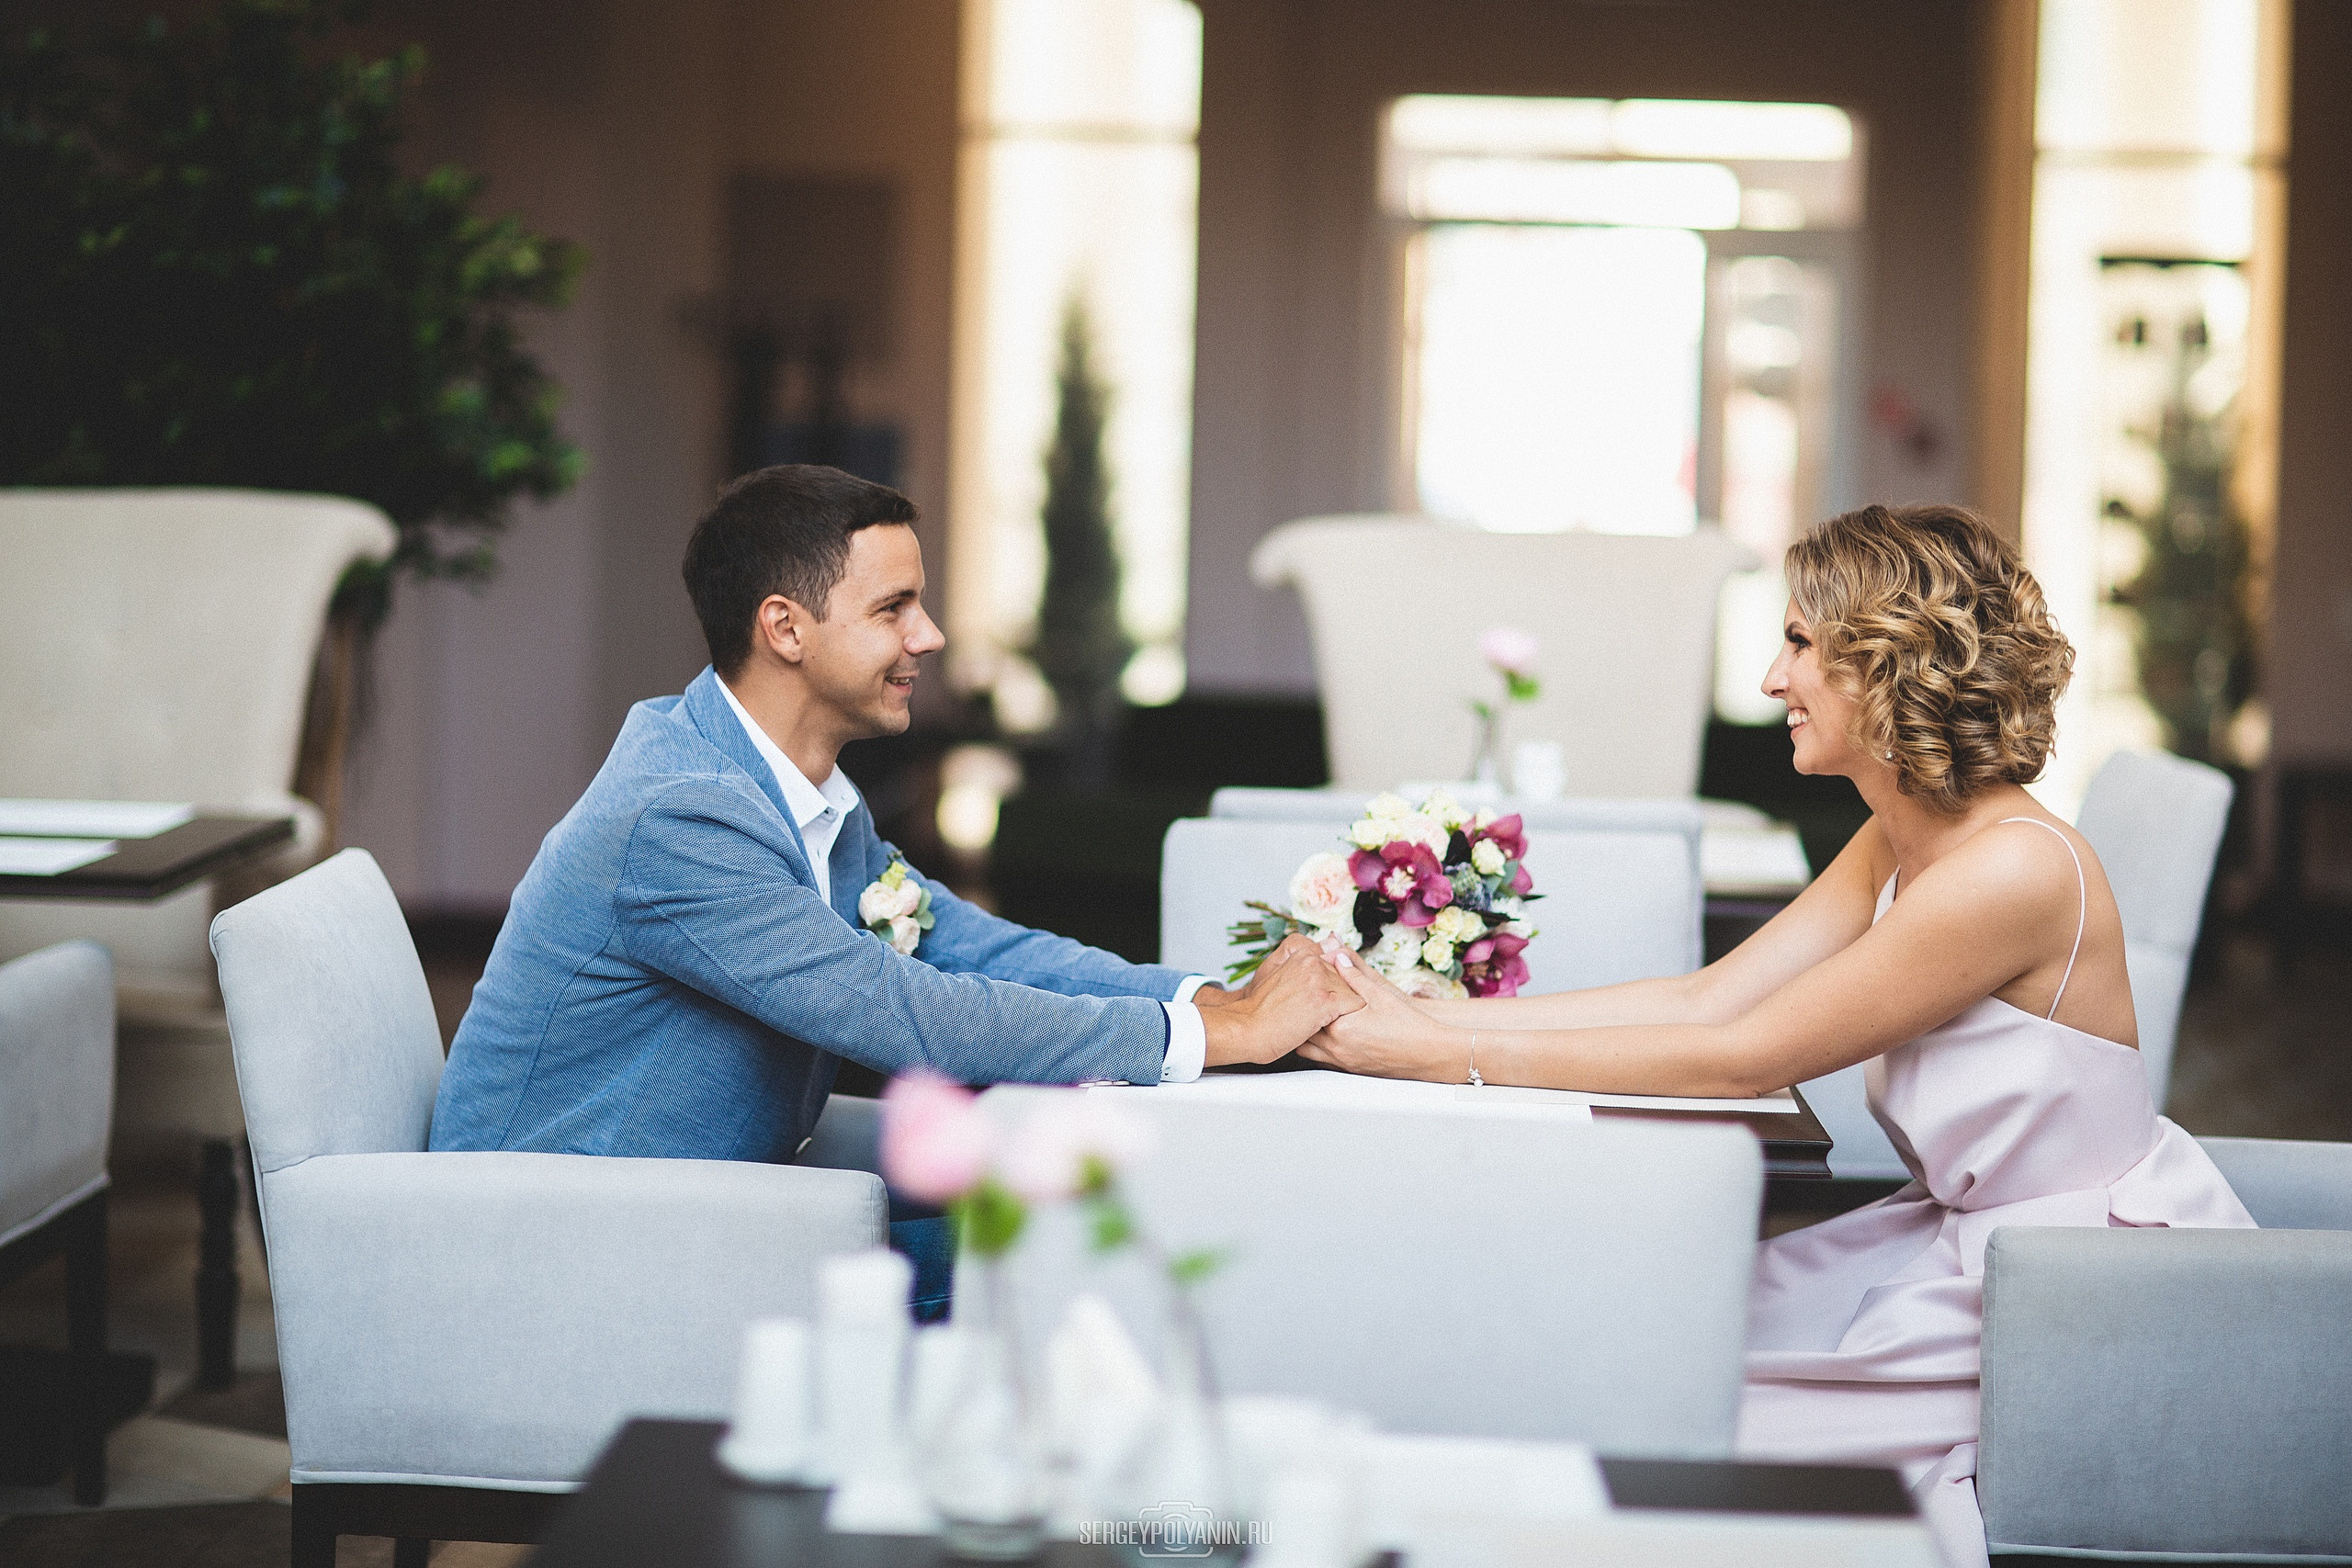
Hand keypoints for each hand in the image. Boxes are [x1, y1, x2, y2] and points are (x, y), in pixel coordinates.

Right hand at [1200, 940, 1364, 1065]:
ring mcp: (1320, 979)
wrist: (1247, 1027)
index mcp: (1302, 952)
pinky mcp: (1326, 1000)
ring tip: (1323, 1018)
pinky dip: (1349, 1016)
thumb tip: (1332, 943)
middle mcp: (1313, 961)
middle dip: (1340, 993)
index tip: (1320, 995)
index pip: (1337, 960)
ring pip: (1354, 989)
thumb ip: (1305, 960)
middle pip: (1346, 976)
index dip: (1333, 981)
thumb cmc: (1260, 1006)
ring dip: (1344, 1006)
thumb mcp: (1279, 972)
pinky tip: (1331, 1023)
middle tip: (1319, 1010)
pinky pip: (1355, 1004)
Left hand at [1297, 950, 1466, 1080]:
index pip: (1308, 1012)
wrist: (1430, 1054)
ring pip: (1308, 1051)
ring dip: (1305, 1035)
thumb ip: (1354, 975)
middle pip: (1302, 1034)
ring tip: (1306, 1018)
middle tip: (1294, 1001)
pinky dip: (1317, 1048)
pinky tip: (1324, 1035)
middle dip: (1297, 1018)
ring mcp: (1343, 1063)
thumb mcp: (1380, 993)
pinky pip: (1322, 1061)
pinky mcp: (1351, 1070)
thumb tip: (1335, 955)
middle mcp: (1337, 1050)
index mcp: (1340, 1029)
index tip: (1296, 985)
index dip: (1301, 996)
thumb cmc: (1409, 1024)